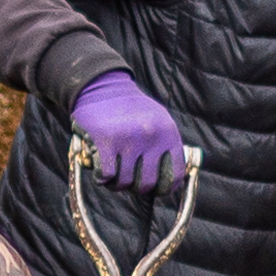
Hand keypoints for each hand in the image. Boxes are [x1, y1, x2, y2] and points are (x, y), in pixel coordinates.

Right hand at [72, 70, 184, 195]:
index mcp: (168, 133)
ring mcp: (129, 138)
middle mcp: (151, 136)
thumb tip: (172, 184)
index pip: (174, 175)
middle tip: (127, 179)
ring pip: (124, 182)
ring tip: (112, 174)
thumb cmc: (131, 110)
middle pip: (147, 184)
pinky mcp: (106, 140)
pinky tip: (100, 172)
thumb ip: (166, 147)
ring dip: (116, 184)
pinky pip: (107, 175)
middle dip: (135, 187)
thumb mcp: (158, 121)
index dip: (163, 189)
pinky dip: (101, 178)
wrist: (103, 86)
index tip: (153, 190)